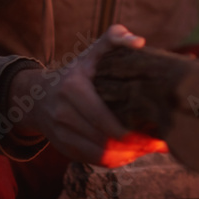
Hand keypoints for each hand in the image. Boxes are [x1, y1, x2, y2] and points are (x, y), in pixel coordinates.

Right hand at [10, 24, 144, 163]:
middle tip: (160, 142)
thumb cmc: (77, 71)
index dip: (131, 129)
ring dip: (128, 155)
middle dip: (135, 144)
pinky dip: (116, 160)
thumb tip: (139, 42)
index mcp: (72, 88)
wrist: (38, 96)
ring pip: (100, 155)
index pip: (103, 117)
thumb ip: (115, 37)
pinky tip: (133, 153)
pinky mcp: (64, 149)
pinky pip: (94, 160)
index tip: (156, 127)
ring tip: (151, 148)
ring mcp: (61, 134)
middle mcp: (63, 113)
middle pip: (104, 140)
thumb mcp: (92, 52)